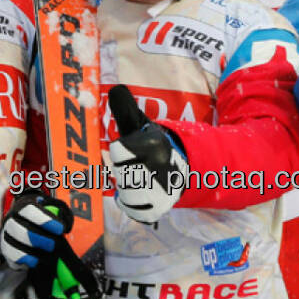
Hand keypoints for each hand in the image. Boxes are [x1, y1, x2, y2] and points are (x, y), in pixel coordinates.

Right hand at [2, 192, 72, 269]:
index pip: (30, 210)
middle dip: (40, 238)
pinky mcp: (6, 249)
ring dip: (32, 249)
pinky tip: (35, 261)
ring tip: (47, 252)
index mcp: (23, 206)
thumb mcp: (55, 210)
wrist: (32, 228)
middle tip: (53, 244)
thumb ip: (62, 214)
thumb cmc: (46, 218)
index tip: (60, 229)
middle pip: (22, 228)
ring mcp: (7, 234)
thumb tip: (66, 227)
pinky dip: (24, 259)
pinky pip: (11, 254)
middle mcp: (11, 219)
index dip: (45, 220)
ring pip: (15, 242)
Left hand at [106, 85, 188, 222]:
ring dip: (127, 186)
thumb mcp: (141, 124)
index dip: (122, 150)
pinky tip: (137, 193)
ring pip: (124, 192)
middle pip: (120, 172)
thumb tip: (116, 89)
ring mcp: (158, 193)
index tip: (133, 149)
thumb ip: (126, 109)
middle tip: (137, 164)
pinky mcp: (156, 209)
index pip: (118, 151)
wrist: (182, 168)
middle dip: (126, 168)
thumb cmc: (153, 145)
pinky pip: (131, 208)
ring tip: (138, 177)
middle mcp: (157, 170)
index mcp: (153, 146)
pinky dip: (130, 203)